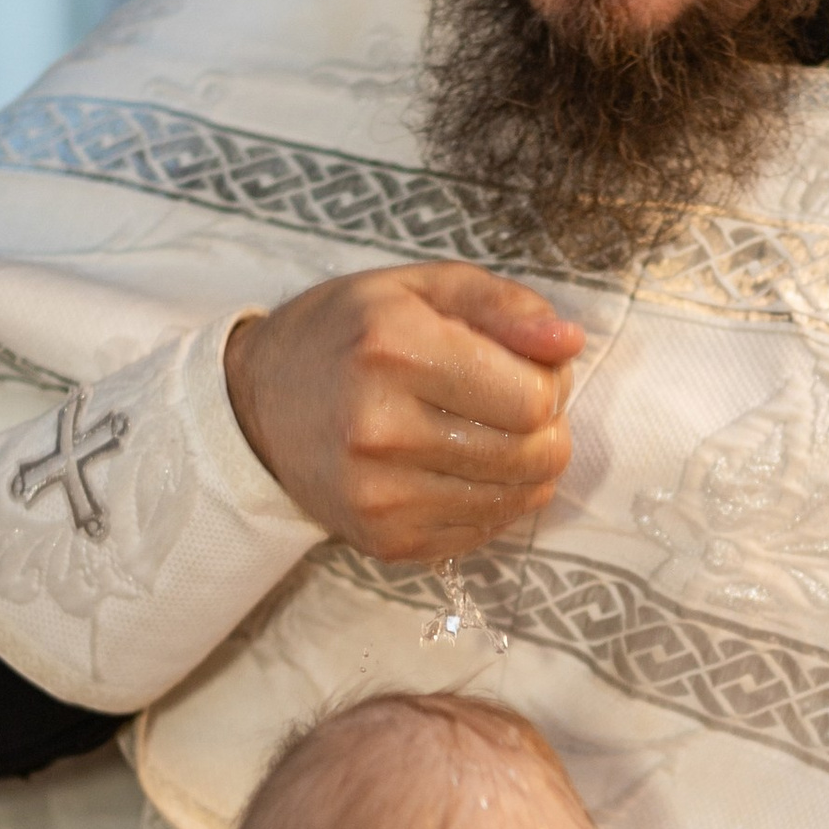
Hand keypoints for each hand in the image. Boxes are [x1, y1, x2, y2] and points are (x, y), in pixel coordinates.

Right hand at [223, 266, 580, 563]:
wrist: (258, 405)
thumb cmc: (349, 334)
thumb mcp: (421, 288)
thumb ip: (504, 305)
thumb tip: (570, 343)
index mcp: (394, 348)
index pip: (533, 398)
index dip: (548, 382)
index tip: (524, 368)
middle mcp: (381, 429)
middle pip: (533, 454)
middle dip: (545, 427)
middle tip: (510, 403)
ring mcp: (379, 495)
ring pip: (518, 498)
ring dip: (524, 466)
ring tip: (486, 433)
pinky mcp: (383, 540)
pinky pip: (484, 531)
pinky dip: (491, 501)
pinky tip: (457, 467)